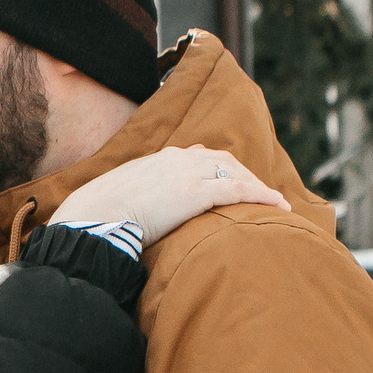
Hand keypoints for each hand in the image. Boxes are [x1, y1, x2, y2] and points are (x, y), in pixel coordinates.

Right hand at [53, 145, 285, 245]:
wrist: (94, 216)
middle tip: (262, 192)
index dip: (220, 168)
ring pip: (235, 173)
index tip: (232, 180)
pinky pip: (238, 190)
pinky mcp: (196, 192)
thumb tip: (138, 215)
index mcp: (160, 158)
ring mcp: (188, 173)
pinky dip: (262, 195)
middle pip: (223, 160)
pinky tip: (278, 205)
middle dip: (246, 174)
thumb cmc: (100, 215)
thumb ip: (139, 198)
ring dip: (258, 185)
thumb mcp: (122, 198)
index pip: (199, 156)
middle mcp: (177, 158)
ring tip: (275, 202)